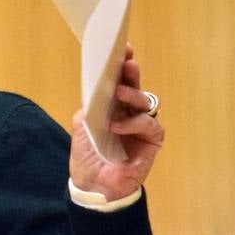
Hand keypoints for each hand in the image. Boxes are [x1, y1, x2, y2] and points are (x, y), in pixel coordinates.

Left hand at [69, 45, 163, 200]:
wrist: (93, 186)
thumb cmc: (89, 157)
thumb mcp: (82, 127)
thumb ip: (89, 107)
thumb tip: (96, 92)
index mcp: (114, 106)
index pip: (120, 82)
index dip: (123, 65)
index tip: (123, 49)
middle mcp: (130, 113)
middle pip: (135, 87)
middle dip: (131, 73)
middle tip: (127, 62)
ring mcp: (142, 126)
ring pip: (144, 102)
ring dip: (132, 95)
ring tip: (119, 92)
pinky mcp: (151, 142)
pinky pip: (149, 125)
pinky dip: (134, 123)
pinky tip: (118, 126)